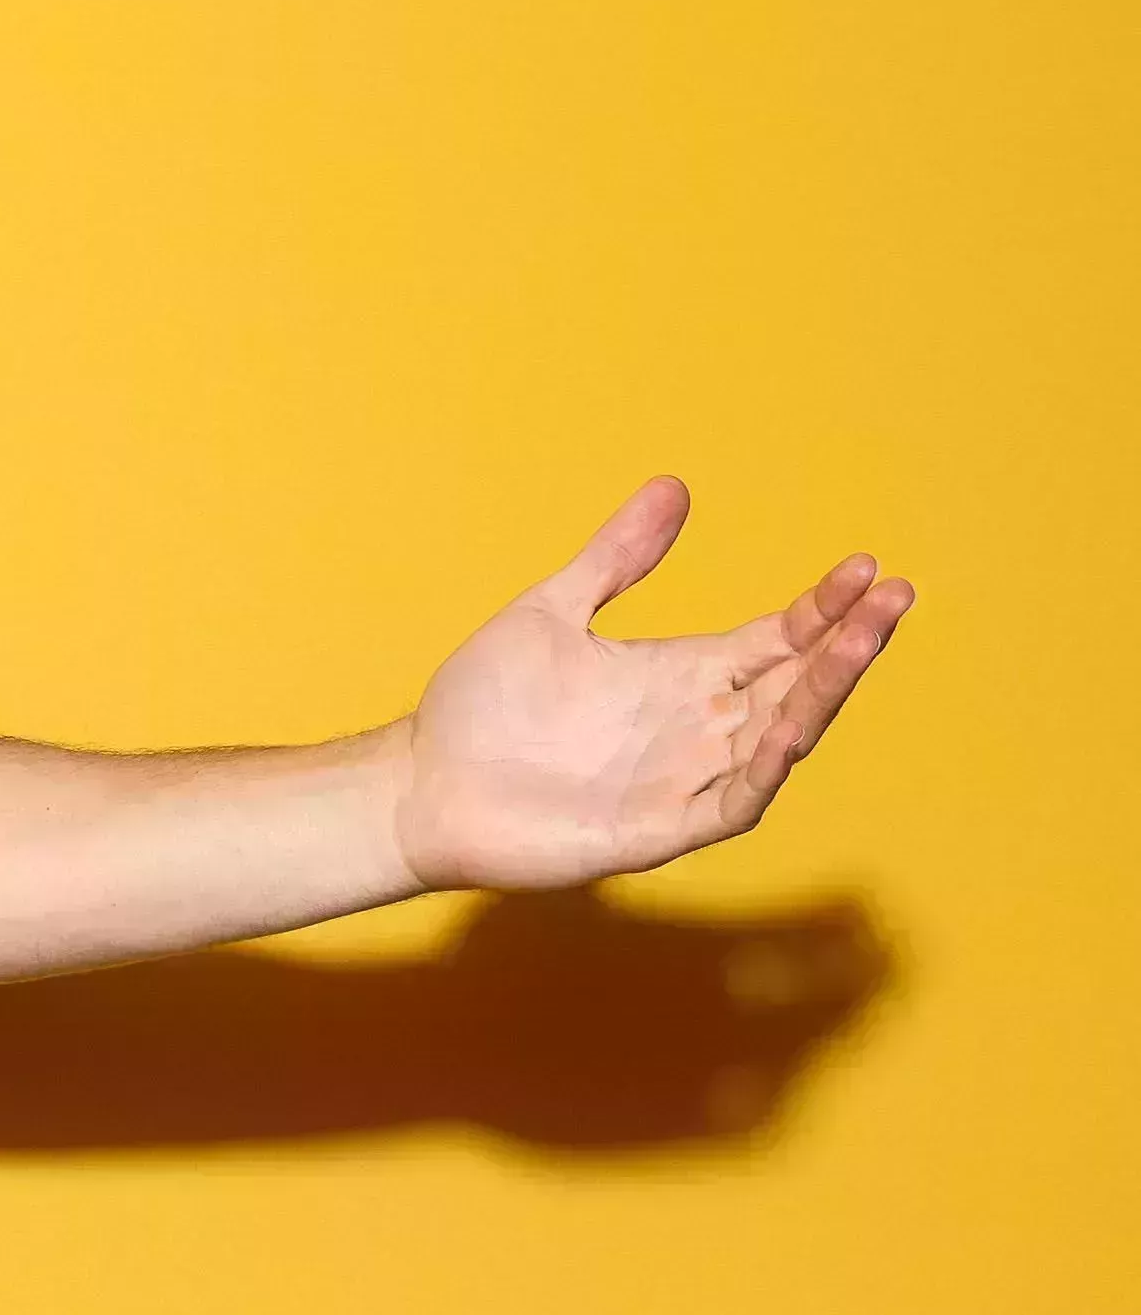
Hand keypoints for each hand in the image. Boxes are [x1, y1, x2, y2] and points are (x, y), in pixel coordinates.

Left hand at [397, 479, 910, 892]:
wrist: (421, 782)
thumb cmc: (483, 705)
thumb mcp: (552, 610)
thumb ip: (616, 558)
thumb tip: (674, 486)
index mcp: (682, 674)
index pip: (776, 639)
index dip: (822, 608)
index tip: (862, 568)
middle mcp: (697, 726)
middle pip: (795, 683)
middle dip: (847, 643)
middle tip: (893, 595)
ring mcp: (684, 779)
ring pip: (780, 738)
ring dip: (823, 694)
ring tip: (864, 642)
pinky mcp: (661, 828)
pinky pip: (733, 800)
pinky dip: (764, 767)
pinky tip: (790, 730)